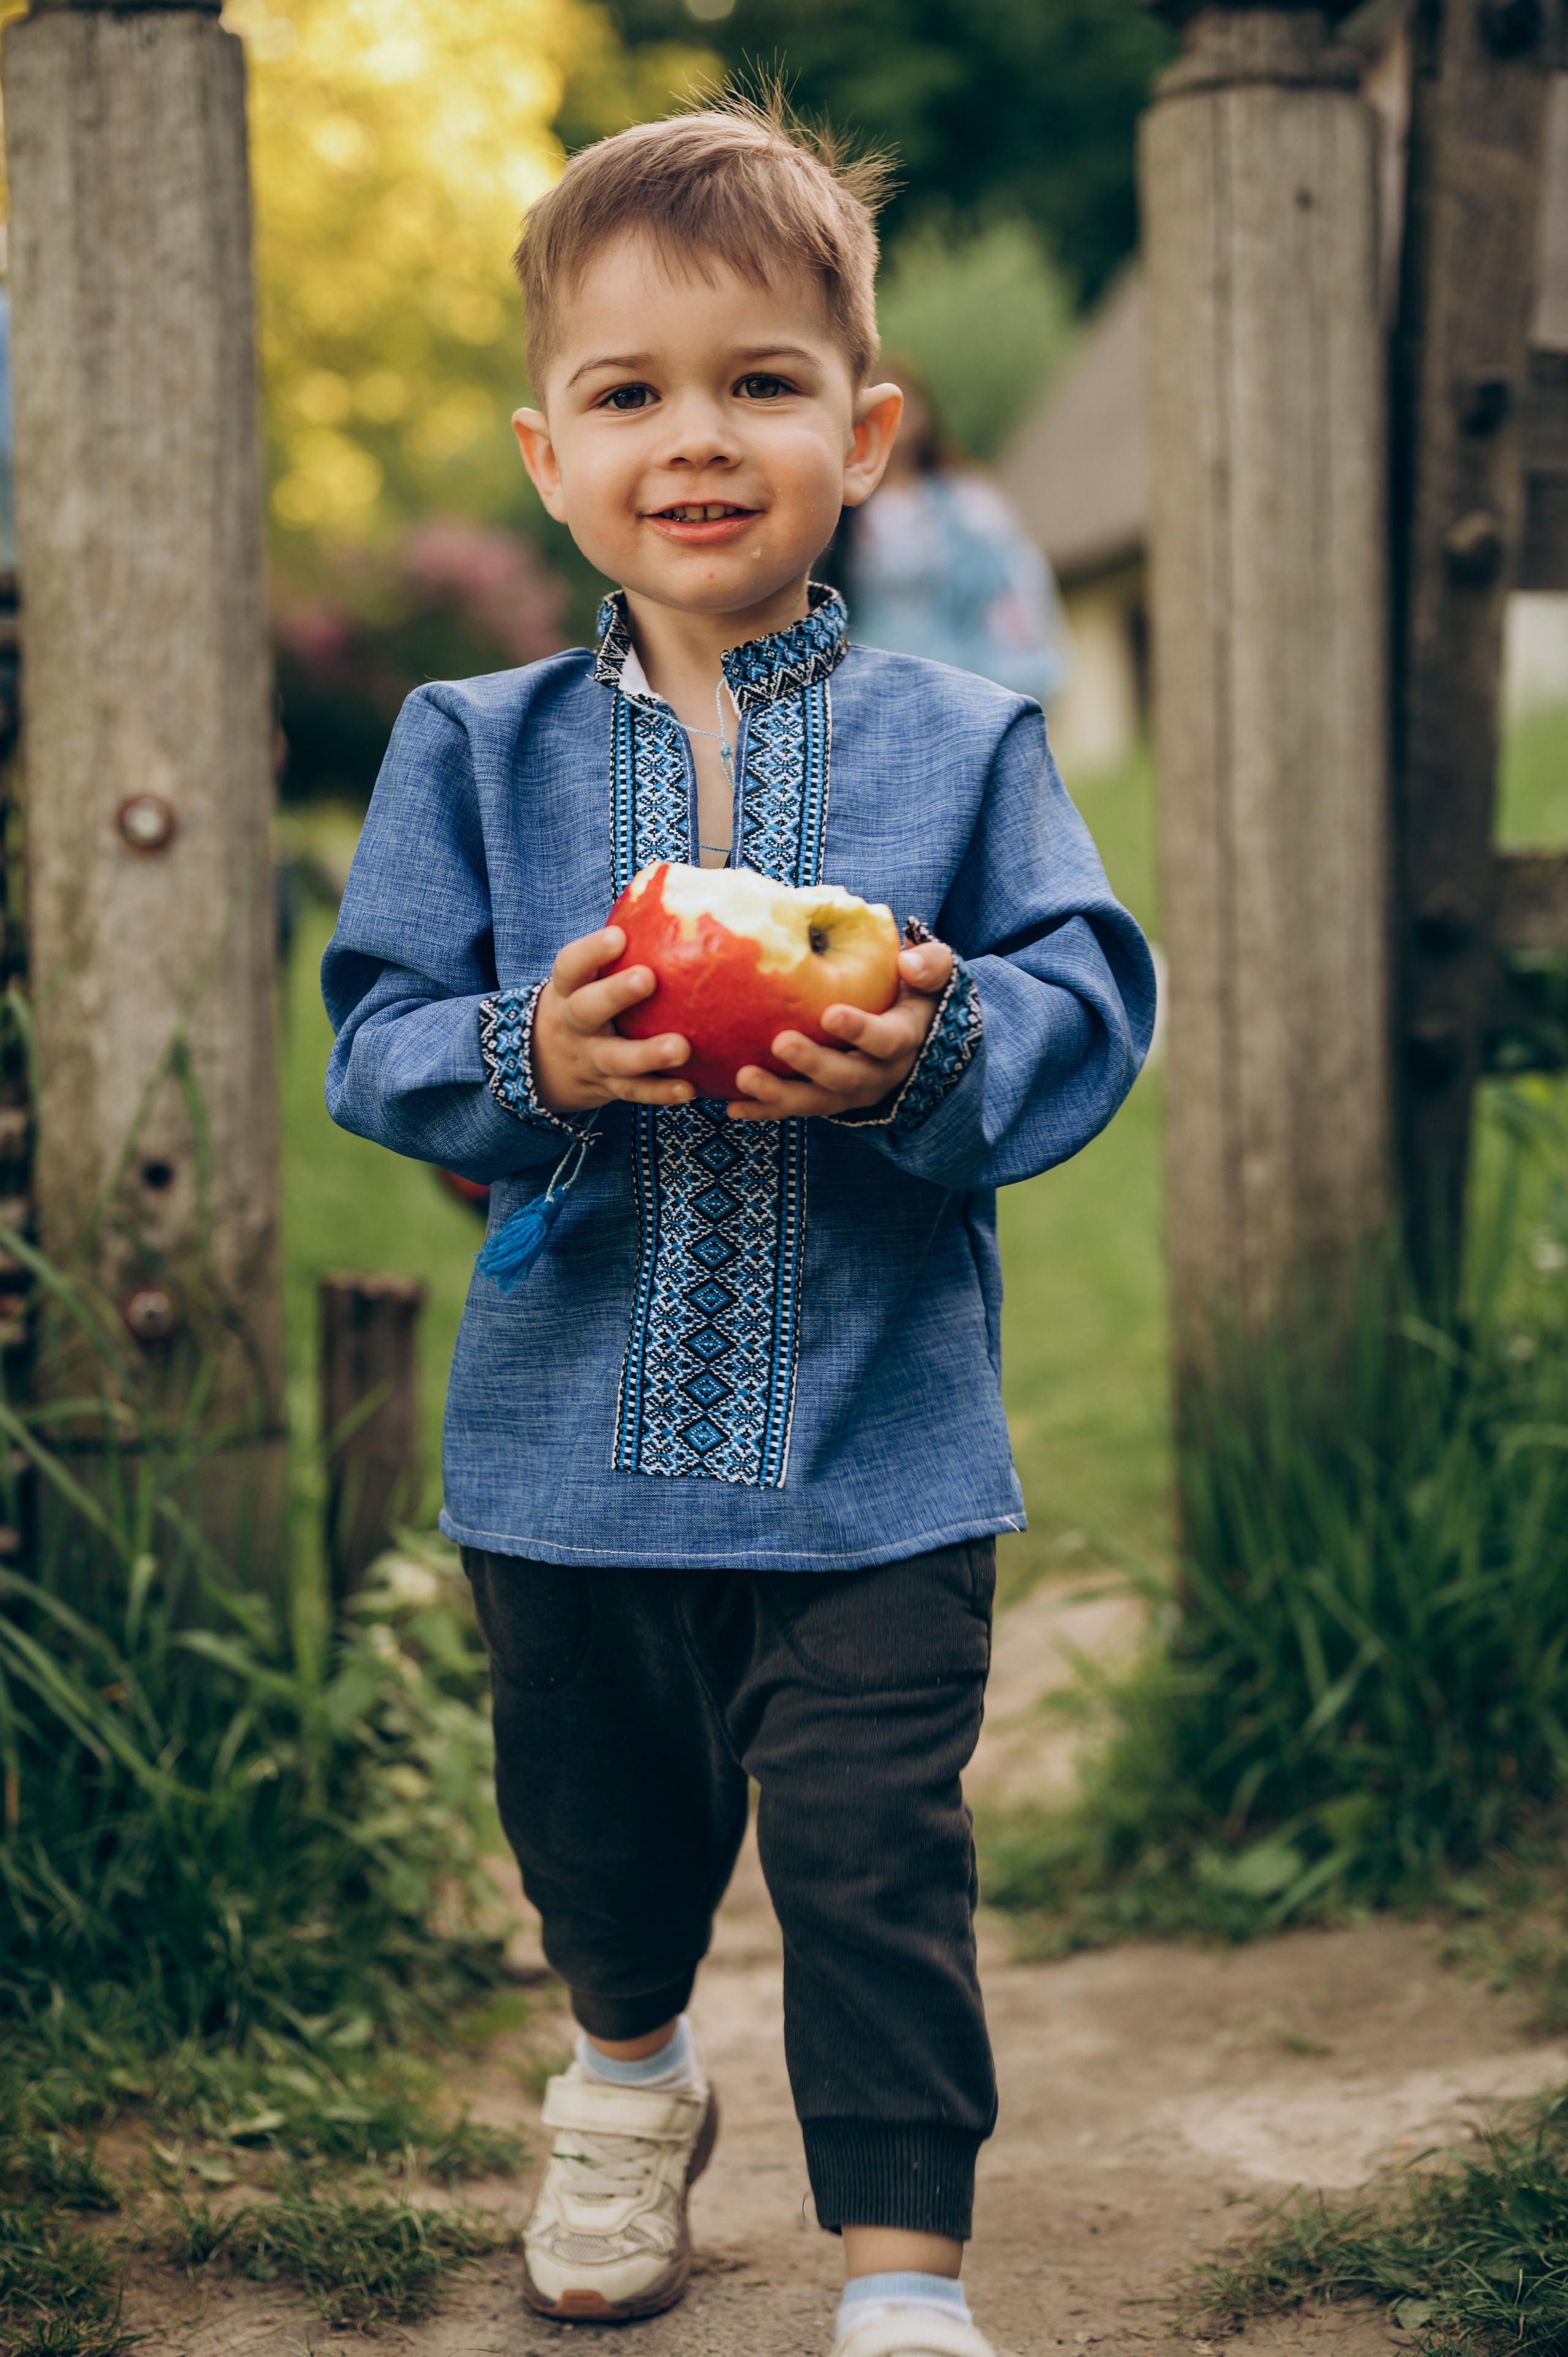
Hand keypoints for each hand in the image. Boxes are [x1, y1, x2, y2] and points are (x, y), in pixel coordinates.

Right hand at [530, 927, 693, 1111]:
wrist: (548, 1062)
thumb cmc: (588, 997)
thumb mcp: (588, 973)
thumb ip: (627, 940)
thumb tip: (679, 881)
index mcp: (569, 987)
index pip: (571, 965)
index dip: (591, 951)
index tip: (618, 936)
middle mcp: (575, 1022)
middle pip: (586, 1009)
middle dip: (615, 994)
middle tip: (646, 978)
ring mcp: (591, 1058)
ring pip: (615, 1059)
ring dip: (647, 1054)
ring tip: (681, 1047)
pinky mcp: (609, 1087)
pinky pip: (634, 1093)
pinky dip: (660, 1093)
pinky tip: (689, 1090)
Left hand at [727, 937, 954, 1121]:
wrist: (909, 1029)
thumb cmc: (912, 990)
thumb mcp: (933, 974)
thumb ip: (931, 965)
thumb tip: (909, 965)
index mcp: (904, 1040)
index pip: (887, 1040)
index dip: (861, 1030)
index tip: (830, 1014)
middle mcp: (879, 1074)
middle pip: (847, 1078)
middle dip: (813, 1064)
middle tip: (780, 1042)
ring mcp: (850, 1093)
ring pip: (817, 1102)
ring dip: (780, 1095)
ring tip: (745, 1078)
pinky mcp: (825, 1101)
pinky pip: (795, 1110)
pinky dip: (765, 1111)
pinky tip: (733, 1107)